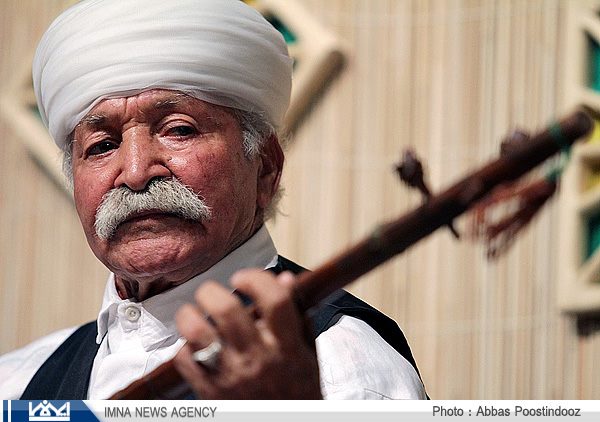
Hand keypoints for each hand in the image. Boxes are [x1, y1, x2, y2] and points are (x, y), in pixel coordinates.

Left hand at [173, 269, 321, 398]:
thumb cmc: (298, 392)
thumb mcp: (308, 354)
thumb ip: (297, 316)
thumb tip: (286, 279)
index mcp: (287, 348)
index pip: (275, 301)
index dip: (256, 279)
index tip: (243, 278)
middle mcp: (258, 360)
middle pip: (226, 310)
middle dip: (212, 291)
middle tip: (212, 293)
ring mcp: (231, 377)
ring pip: (197, 332)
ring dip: (190, 314)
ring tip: (194, 313)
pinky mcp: (210, 393)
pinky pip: (185, 360)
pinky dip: (184, 346)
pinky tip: (195, 345)